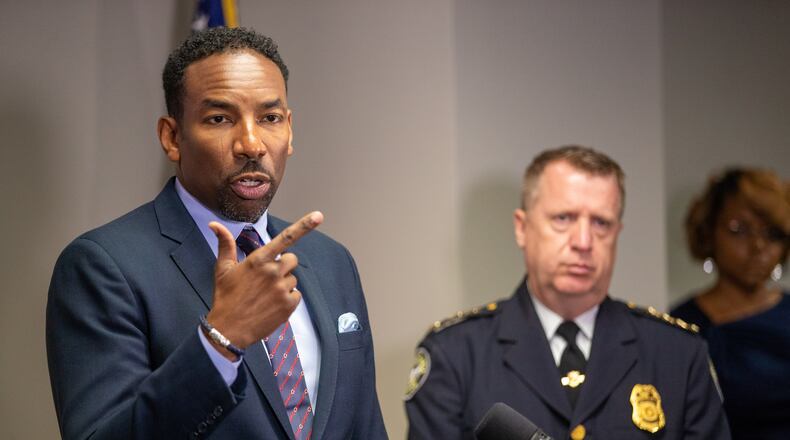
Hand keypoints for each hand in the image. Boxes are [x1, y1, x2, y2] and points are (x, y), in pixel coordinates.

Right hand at [204, 211, 322, 359]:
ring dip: (283, 284)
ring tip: (265, 295)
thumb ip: (225, 244)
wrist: (228, 330)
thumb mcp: (222, 269)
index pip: (286, 238)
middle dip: (283, 265)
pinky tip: (272, 304)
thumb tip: (214, 224)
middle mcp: (273, 272)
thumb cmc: (225, 297)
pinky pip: (296, 294)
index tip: (318, 216)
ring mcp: (282, 289)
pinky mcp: (289, 305)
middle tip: (267, 277)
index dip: (304, 226)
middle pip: (292, 259)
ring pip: (293, 279)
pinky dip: (287, 298)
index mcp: (259, 260)